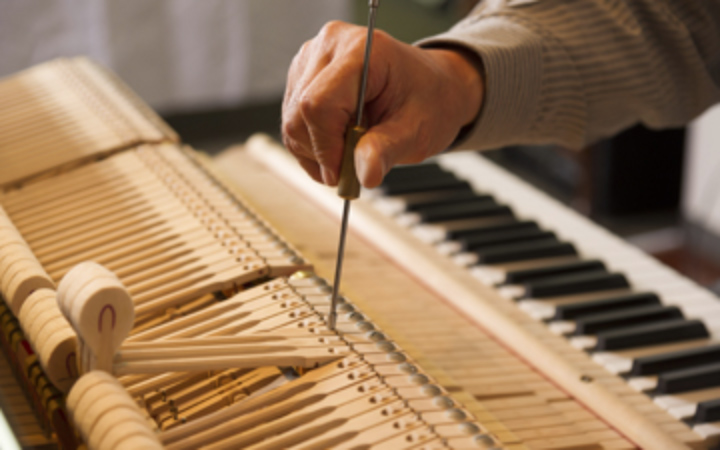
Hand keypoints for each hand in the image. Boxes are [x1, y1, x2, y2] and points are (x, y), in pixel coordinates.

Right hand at [282, 21, 482, 187]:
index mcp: (363, 51)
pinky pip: (292, 120)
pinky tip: (337, 142)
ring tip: (350, 150)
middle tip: (350, 167)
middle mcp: (331, 46)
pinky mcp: (303, 75)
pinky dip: (311, 144)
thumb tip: (364, 174)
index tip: (343, 173)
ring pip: (291, 121)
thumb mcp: (416, 130)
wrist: (430, 86)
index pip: (319, 103)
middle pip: (299, 114)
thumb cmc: (428, 99)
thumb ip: (387, 150)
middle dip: (321, 152)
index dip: (326, 147)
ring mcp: (312, 59)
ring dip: (315, 151)